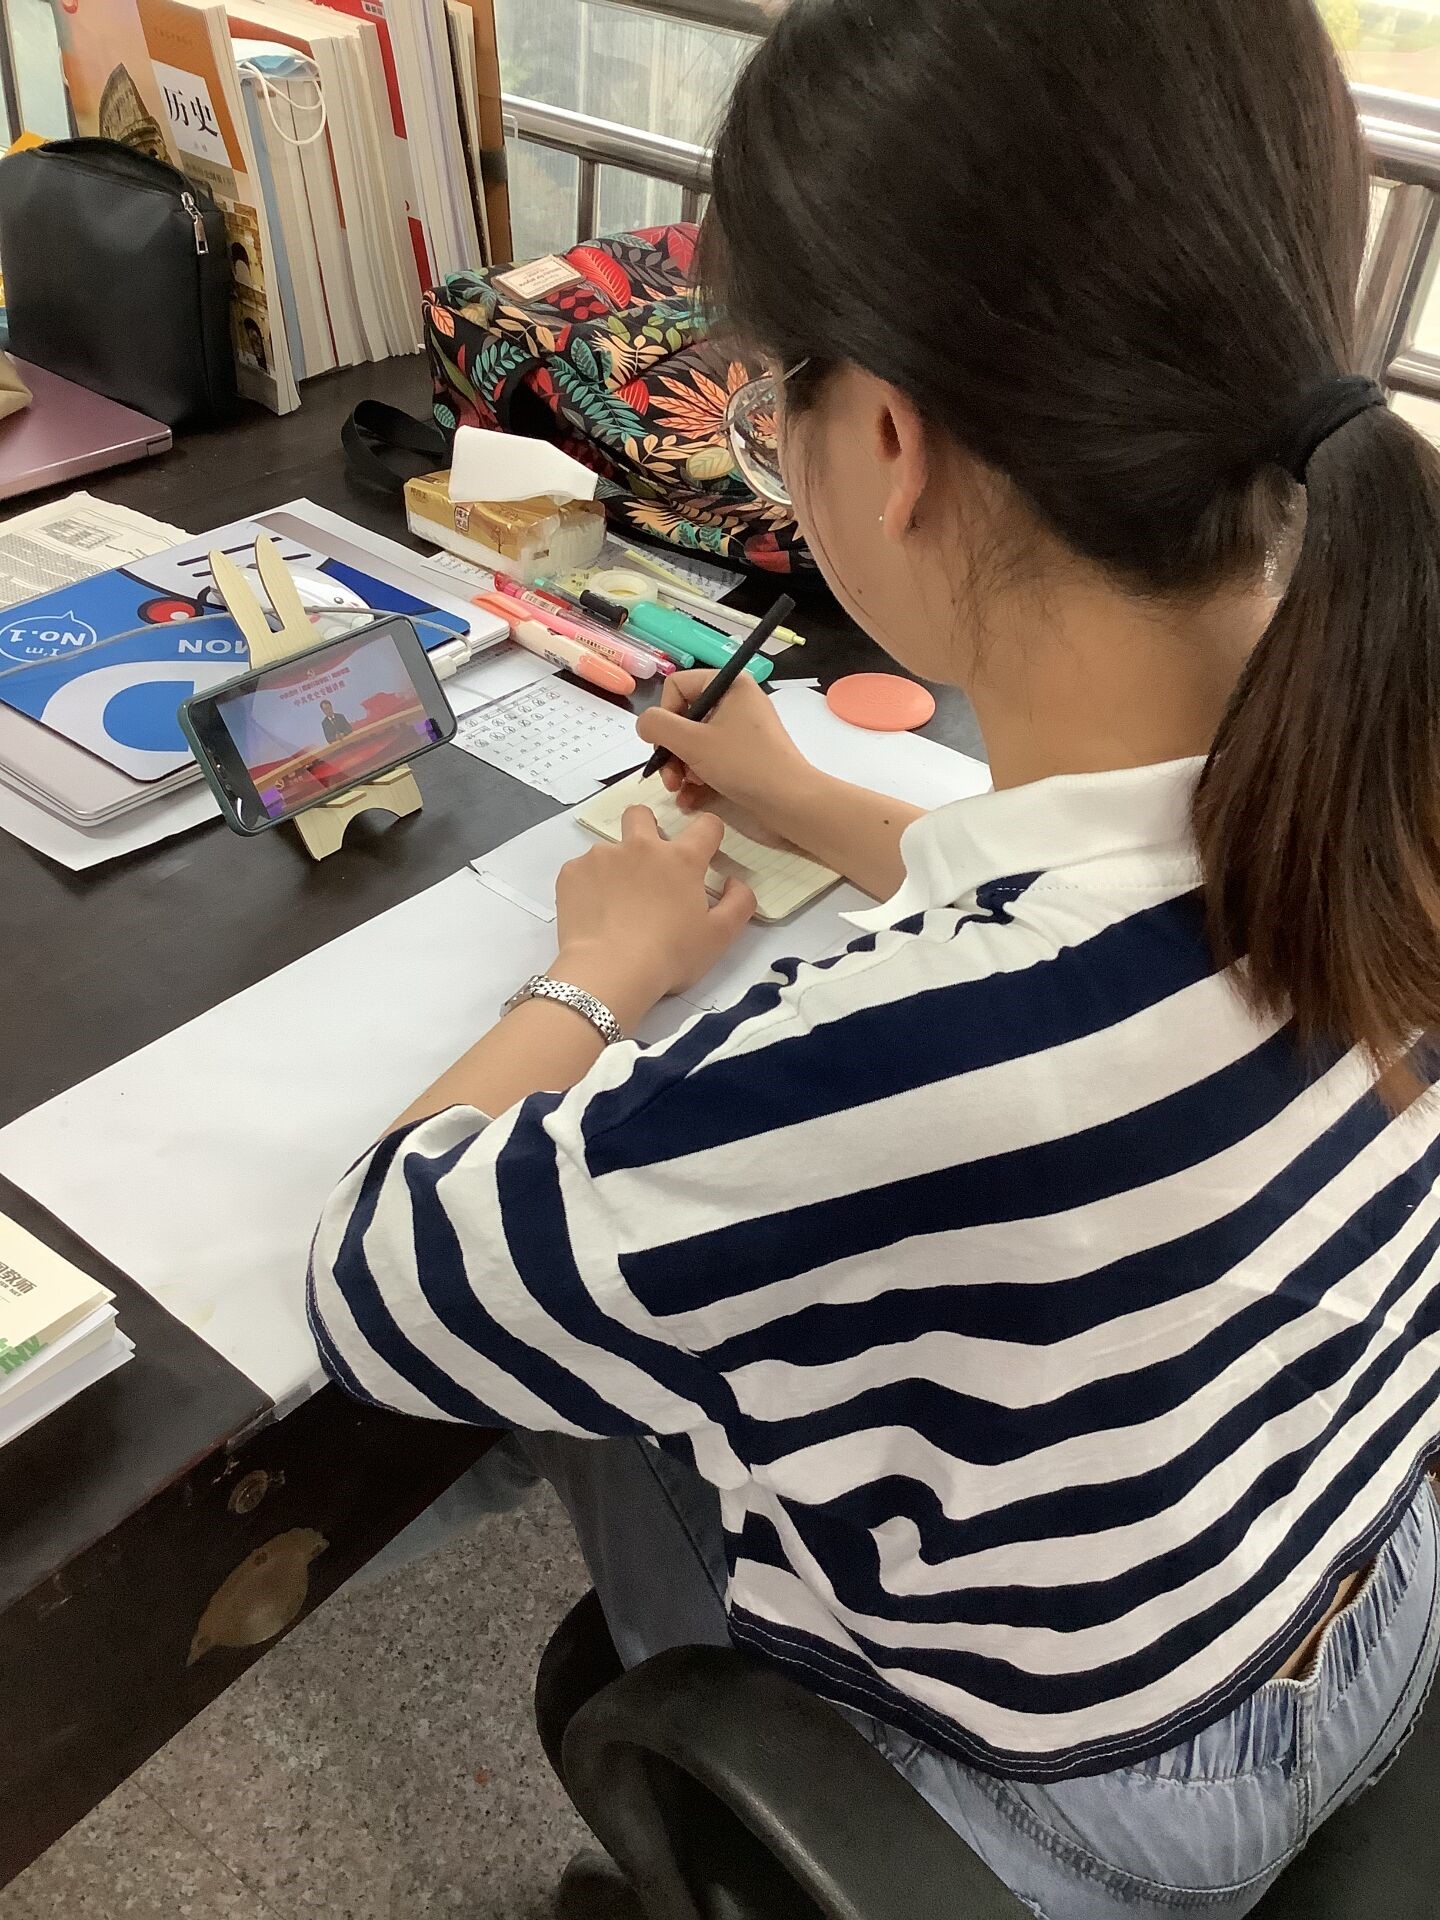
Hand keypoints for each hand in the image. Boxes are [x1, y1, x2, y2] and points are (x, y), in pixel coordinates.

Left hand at [552, 806, 755, 1020]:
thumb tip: (734, 881)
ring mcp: (601, 856)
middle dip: (647, 828)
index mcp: (680, 859)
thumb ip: (739, 902)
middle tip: (648, 866)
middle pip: (642, 814)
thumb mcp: (719, 936)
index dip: (709, 834)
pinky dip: (589, 886)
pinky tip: (594, 914)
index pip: (706, 825)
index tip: (704, 853)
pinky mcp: (571, 873)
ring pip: (609, 848)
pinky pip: (582, 869)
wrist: (609, 972)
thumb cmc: (670, 956)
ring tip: (615, 905)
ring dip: (616, 867)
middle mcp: (640, 846)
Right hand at [635, 669, 816, 824]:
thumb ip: (658, 726)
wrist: (791, 802)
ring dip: (681, 768)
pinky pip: (711, 759)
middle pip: (684, 718)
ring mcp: (742, 731)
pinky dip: (698, 778)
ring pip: (695, 743)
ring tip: (681, 790)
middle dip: (671, 750)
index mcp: (729, 685)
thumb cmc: (743, 764)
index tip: (665, 744)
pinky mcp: (745, 756)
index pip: (677, 686)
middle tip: (669, 778)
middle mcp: (736, 702)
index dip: (664, 716)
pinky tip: (690, 799)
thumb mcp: (692, 742)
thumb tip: (644, 723)